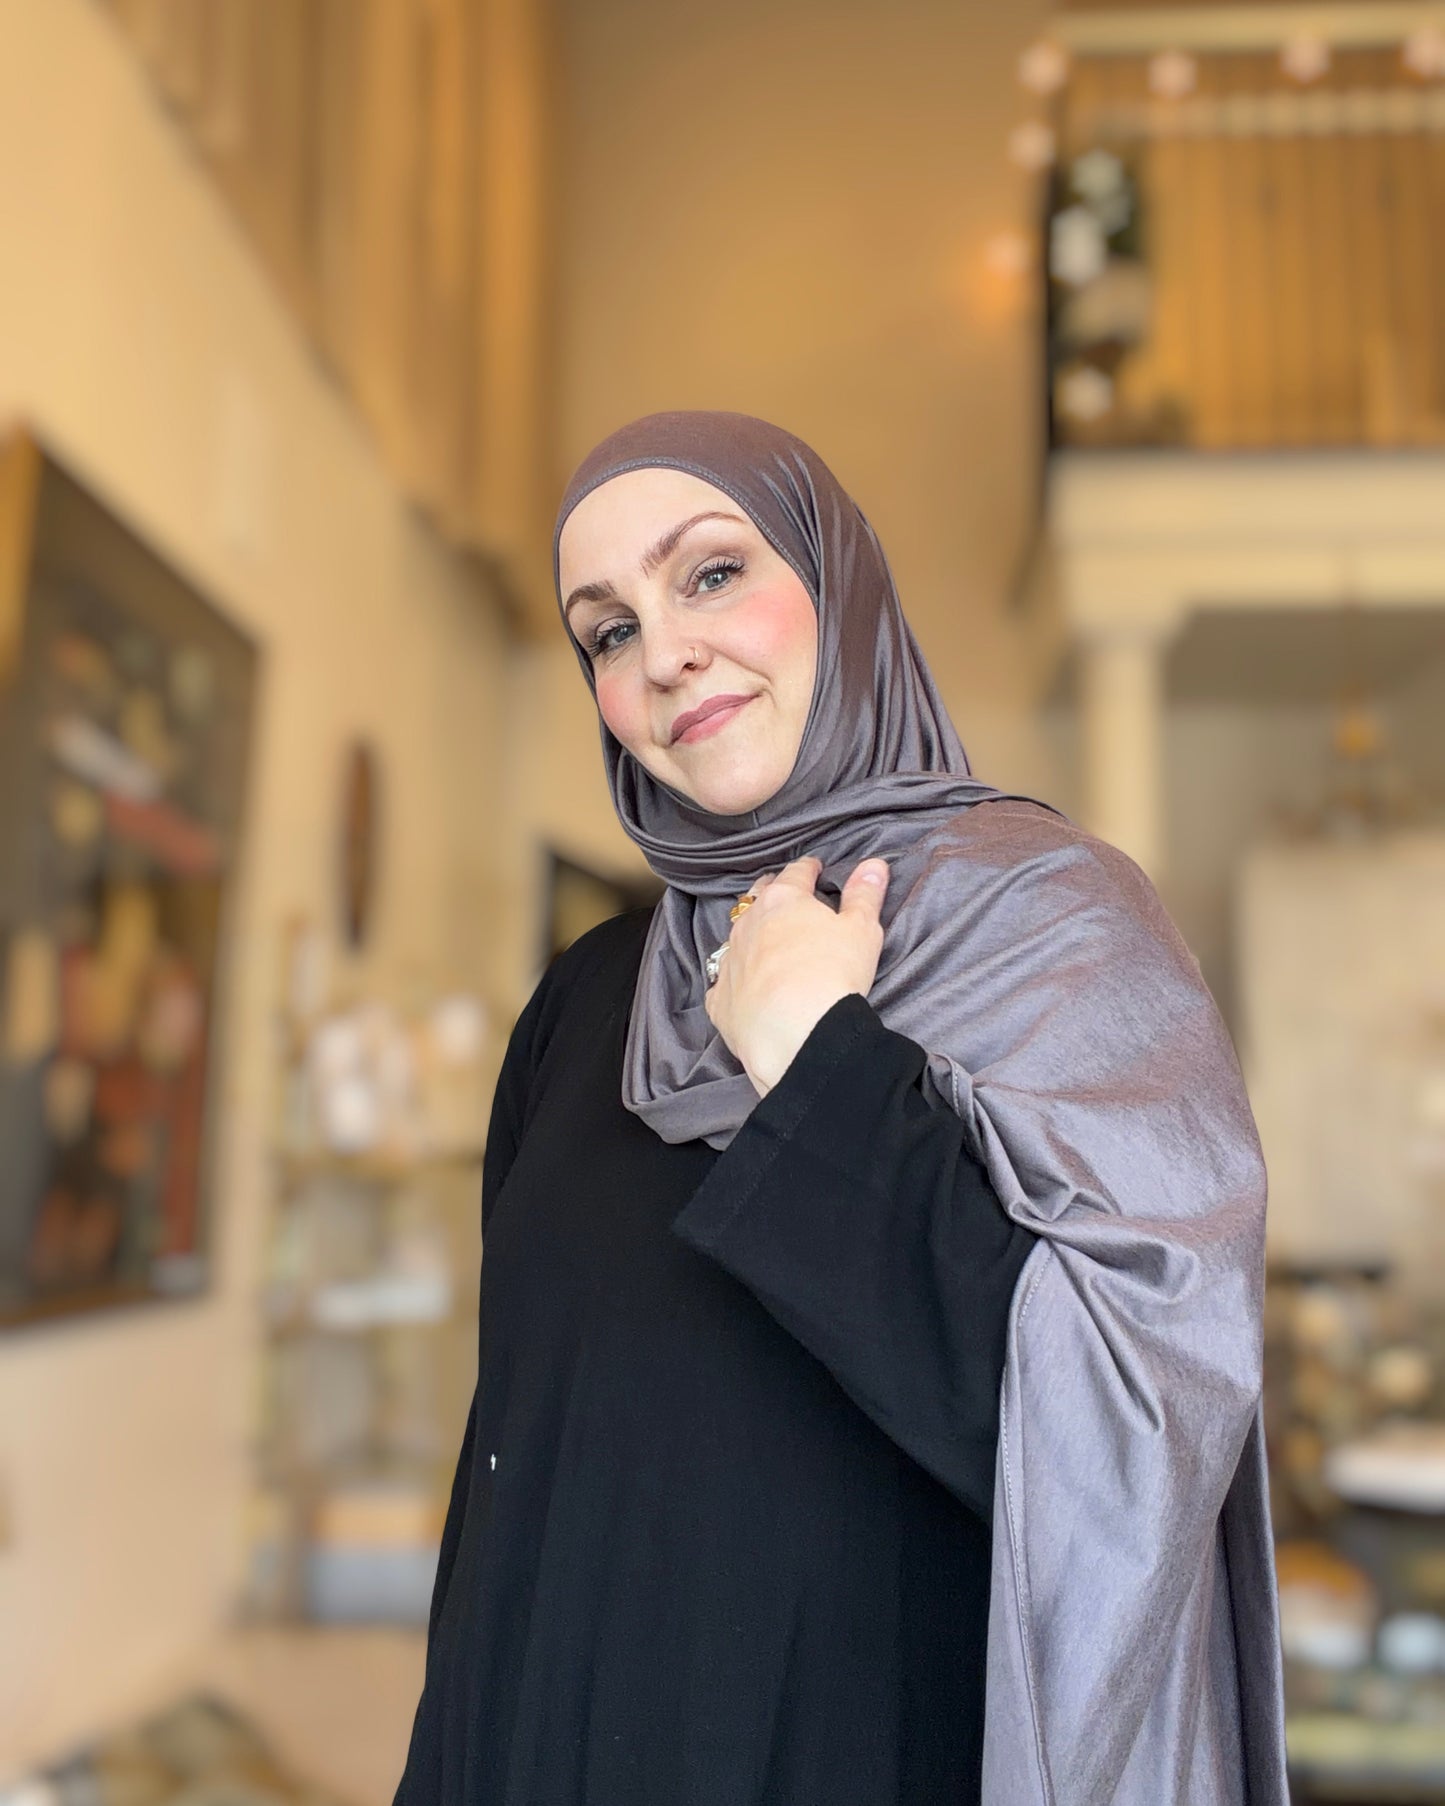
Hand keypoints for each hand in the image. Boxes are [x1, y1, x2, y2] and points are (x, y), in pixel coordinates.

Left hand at [704, 855, 890, 1096]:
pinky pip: (723, 983)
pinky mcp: (720, 999)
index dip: (809, 869)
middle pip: (758, 898)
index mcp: (783, 900)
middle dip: (771, 891)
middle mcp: (749, 923)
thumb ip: (865, 894)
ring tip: (764, 938)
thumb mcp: (862, 930)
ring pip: (737, 936)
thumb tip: (874, 864)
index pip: (797, 873)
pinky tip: (743, 988)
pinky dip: (735, 980)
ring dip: (751, 933)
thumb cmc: (834, 974)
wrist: (797, 1035)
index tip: (815, 868)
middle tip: (784, 893)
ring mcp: (730, 961)